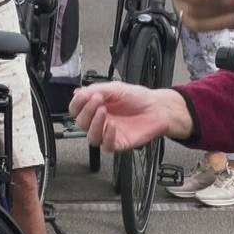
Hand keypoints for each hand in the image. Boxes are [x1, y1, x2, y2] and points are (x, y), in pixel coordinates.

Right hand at [70, 82, 191, 150]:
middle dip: (87, 111)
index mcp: (96, 106)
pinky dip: (107, 136)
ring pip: (91, 137)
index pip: (76, 109)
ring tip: (103, 112)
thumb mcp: (116, 88)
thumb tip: (78, 93)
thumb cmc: (139, 98)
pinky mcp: (118, 143)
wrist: (158, 108)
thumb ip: (96, 89)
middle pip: (81, 123)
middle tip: (97, 101)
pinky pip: (106, 146)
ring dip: (94, 124)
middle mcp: (100, 121)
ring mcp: (108, 133)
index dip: (76, 104)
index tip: (83, 96)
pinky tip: (113, 126)